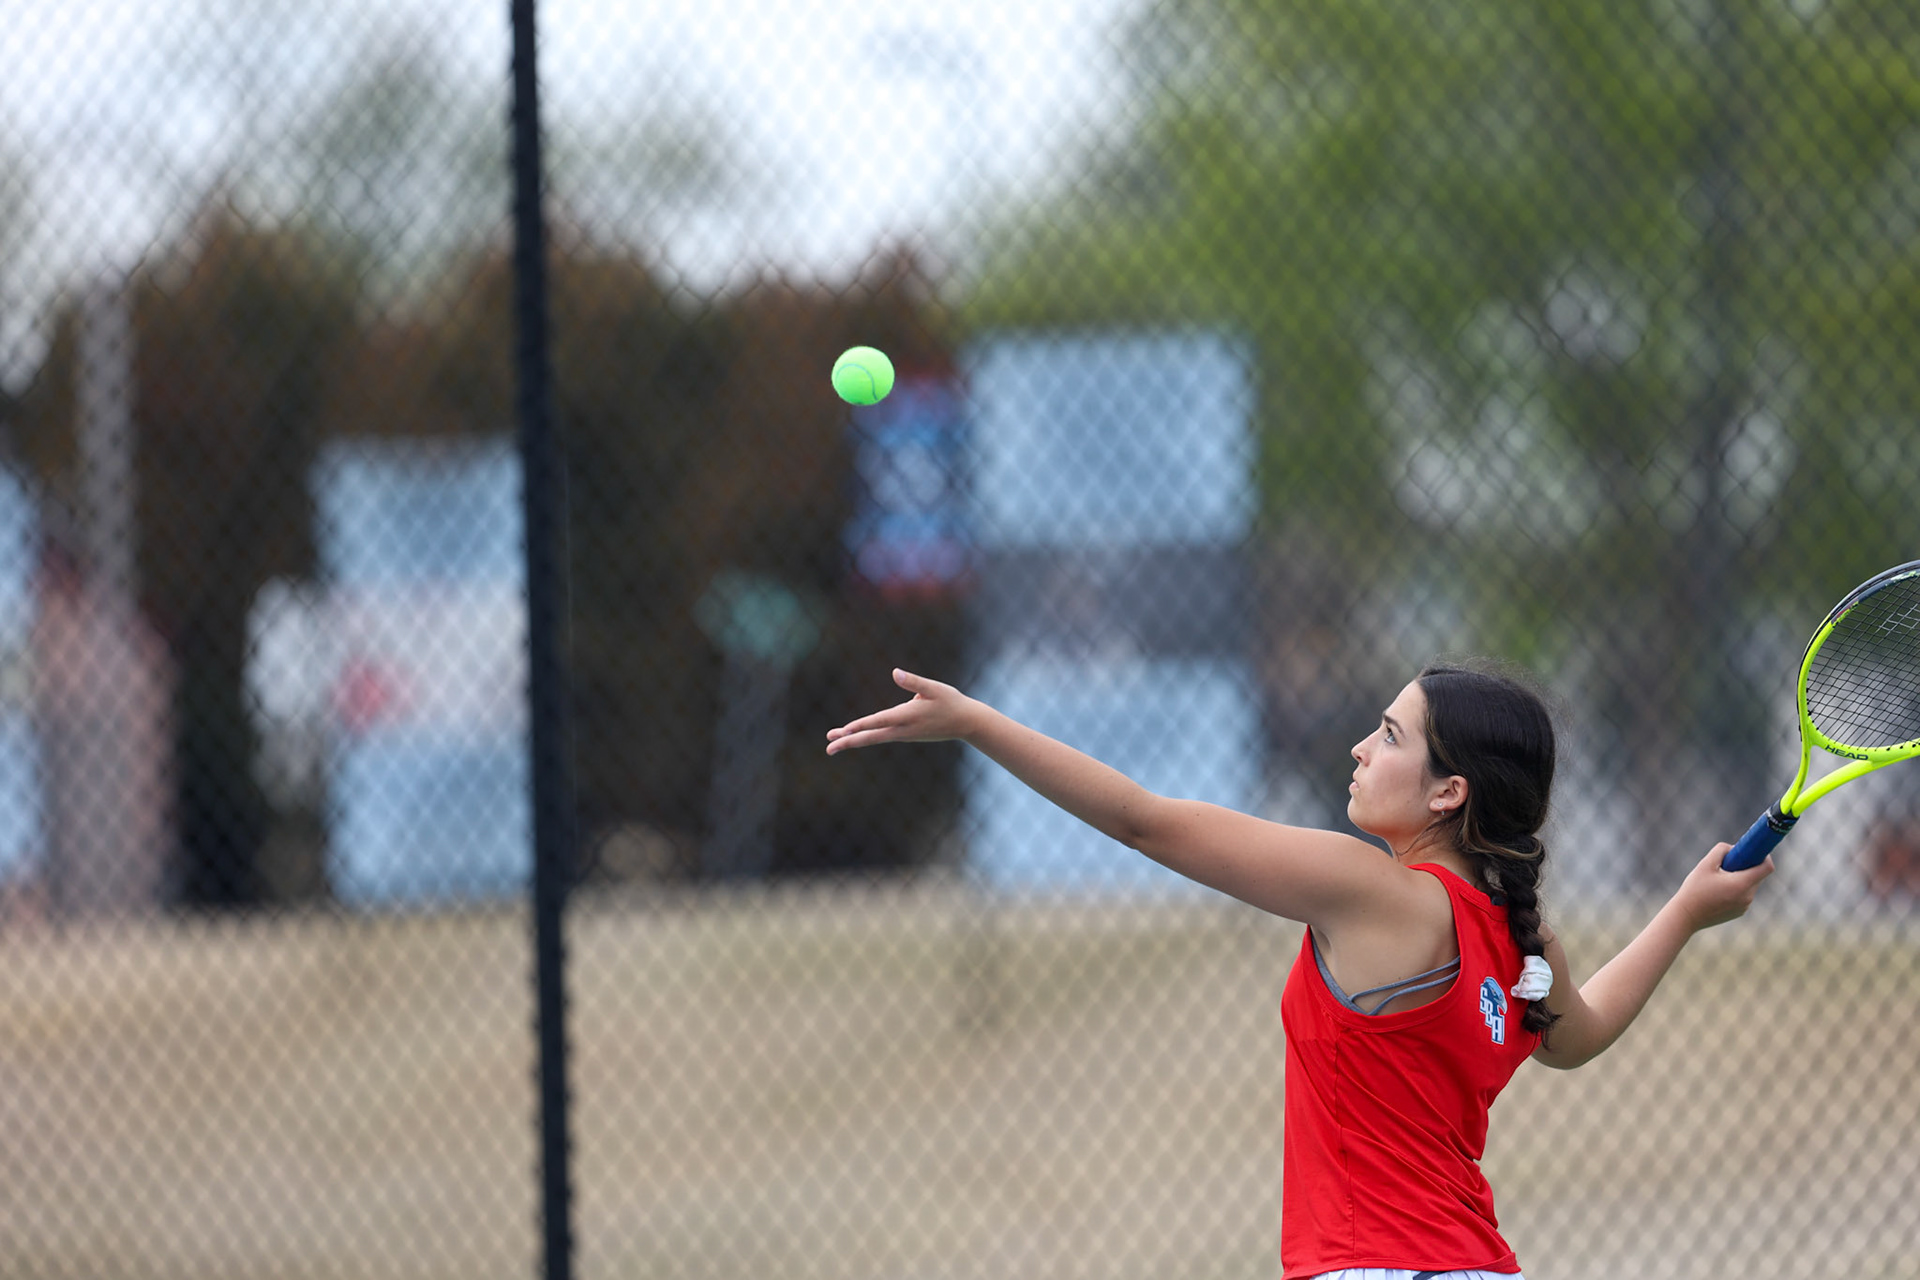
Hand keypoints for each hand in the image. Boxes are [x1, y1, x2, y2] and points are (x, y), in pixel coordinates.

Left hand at [825, 669, 982, 754]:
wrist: (967, 724)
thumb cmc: (951, 702)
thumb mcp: (935, 688)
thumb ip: (914, 682)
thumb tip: (895, 673)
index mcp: (908, 716)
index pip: (879, 721)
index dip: (861, 725)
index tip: (844, 731)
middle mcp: (903, 729)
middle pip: (871, 737)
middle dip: (849, 742)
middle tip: (828, 748)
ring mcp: (904, 735)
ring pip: (874, 738)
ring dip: (854, 740)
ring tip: (833, 743)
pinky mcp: (906, 735)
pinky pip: (881, 736)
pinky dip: (866, 737)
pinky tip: (855, 736)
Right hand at [1673, 842, 1774, 931]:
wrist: (1686, 916)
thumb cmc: (1694, 889)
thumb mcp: (1705, 864)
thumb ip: (1721, 850)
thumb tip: (1734, 848)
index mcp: (1741, 884)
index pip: (1766, 867)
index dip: (1764, 856)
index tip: (1754, 851)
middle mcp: (1747, 897)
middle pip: (1757, 876)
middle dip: (1747, 866)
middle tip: (1728, 864)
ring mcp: (1744, 906)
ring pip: (1750, 885)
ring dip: (1740, 878)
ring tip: (1718, 880)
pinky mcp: (1739, 912)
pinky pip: (1744, 895)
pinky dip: (1736, 889)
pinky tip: (1717, 892)